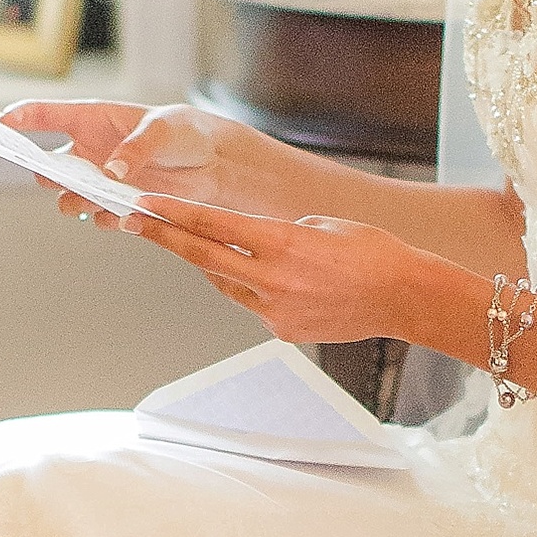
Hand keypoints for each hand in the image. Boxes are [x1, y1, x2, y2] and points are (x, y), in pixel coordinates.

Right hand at [0, 99, 312, 221]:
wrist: (212, 163)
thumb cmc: (184, 132)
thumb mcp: (162, 132)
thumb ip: (135, 150)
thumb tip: (111, 173)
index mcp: (92, 119)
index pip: (44, 115)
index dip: (19, 119)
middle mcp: (89, 150)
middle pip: (48, 165)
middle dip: (45, 174)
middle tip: (53, 178)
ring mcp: (100, 179)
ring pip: (68, 196)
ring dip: (72, 201)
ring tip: (83, 201)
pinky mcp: (117, 203)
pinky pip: (97, 216)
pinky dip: (102, 217)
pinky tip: (115, 216)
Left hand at [119, 194, 423, 344]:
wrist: (404, 297)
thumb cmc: (372, 252)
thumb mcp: (320, 224)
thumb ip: (276, 232)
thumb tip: (248, 241)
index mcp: (282, 242)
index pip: (214, 225)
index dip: (174, 214)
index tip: (145, 205)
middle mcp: (272, 278)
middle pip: (203, 256)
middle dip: (164, 237)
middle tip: (132, 222)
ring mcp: (275, 309)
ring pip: (226, 282)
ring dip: (212, 263)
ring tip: (203, 245)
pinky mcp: (282, 331)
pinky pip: (252, 304)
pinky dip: (251, 288)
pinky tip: (271, 279)